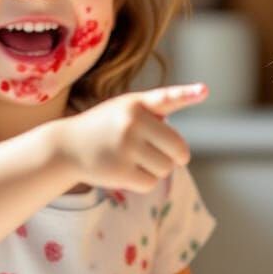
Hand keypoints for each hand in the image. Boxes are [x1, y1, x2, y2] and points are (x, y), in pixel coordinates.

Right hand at [53, 83, 206, 193]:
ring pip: (166, 168)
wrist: (67, 146)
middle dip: (175, 156)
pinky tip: (126, 171)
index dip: (187, 93)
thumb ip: (155, 114)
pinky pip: (150, 183)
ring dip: (156, 169)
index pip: (166, 98)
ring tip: (133, 159)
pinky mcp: (119, 171)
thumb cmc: (106, 126)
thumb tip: (181, 146)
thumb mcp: (126, 109)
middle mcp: (132, 122)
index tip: (205, 90)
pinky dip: (143, 181)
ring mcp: (125, 147)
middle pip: (178, 149)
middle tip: (161, 154)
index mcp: (136, 104)